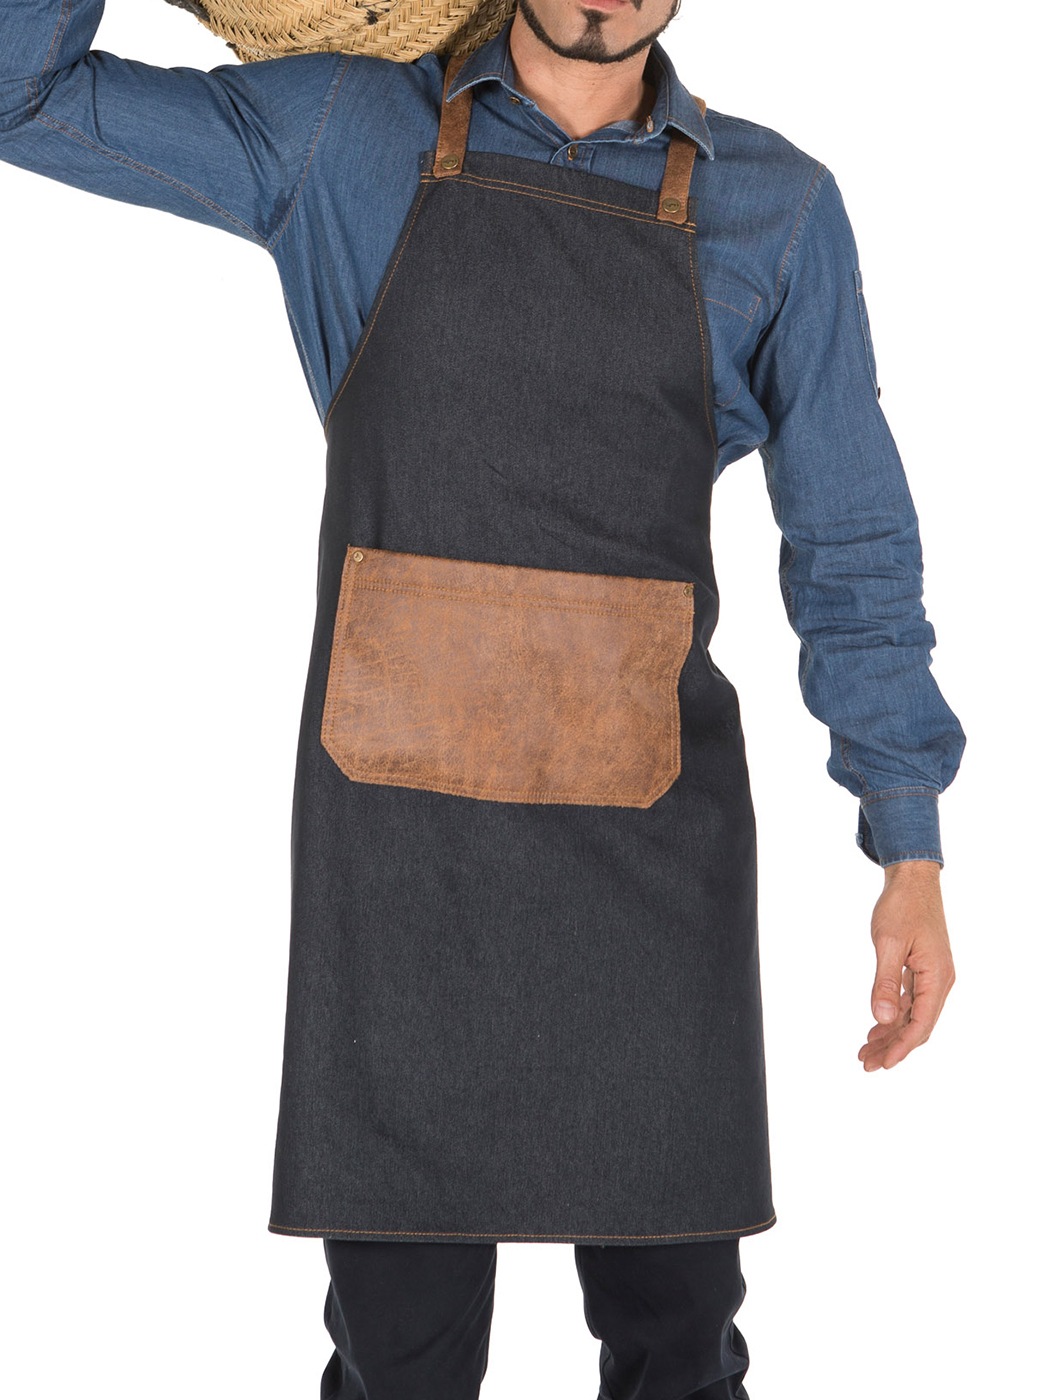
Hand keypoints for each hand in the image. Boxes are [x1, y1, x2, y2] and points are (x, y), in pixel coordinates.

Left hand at [859, 860, 955, 1071]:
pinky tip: (877, 1025)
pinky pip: (911, 1001)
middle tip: (866, 1062)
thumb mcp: (889, 943)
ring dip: (891, 1033)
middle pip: (918, 1025)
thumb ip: (885, 981)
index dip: (901, 1047)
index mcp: (937, 977)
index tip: (881, 1063)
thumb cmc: (902, 906)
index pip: (921, 1025)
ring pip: (913, 1015)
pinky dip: (894, 1015)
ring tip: (866, 1049)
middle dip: (893, 1046)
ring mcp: (932, 975)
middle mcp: (939, 981)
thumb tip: (881, 1017)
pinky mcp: (923, 969)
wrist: (913, 879)